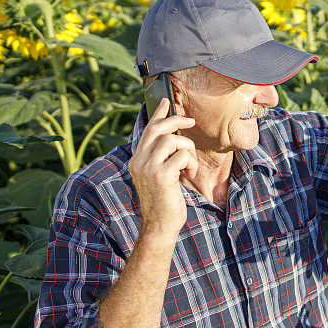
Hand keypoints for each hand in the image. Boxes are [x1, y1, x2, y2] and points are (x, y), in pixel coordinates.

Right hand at [127, 98, 198, 238]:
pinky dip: (191, 163)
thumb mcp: (159, 176)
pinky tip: (189, 175)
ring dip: (188, 150)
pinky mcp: (162, 176)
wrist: (160, 226)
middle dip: (177, 120)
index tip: (166, 102)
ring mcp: (148, 168)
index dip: (158, 114)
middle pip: (158, 129)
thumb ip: (162, 159)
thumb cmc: (164, 202)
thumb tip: (173, 139)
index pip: (147, 130)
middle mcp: (139, 161)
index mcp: (137, 160)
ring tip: (190, 166)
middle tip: (191, 122)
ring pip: (173, 140)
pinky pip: (182, 156)